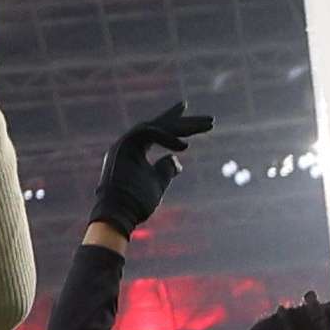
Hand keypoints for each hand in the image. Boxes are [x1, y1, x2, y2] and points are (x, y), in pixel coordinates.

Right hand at [89, 101, 213, 236]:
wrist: (118, 214)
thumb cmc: (136, 203)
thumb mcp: (157, 183)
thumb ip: (166, 170)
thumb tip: (176, 160)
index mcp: (134, 150)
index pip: (156, 131)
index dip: (175, 123)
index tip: (191, 115)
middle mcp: (128, 144)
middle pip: (159, 125)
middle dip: (185, 121)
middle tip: (211, 120)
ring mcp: (124, 144)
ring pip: (157, 126)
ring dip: (184, 126)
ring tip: (209, 126)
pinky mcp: (123, 146)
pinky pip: (149, 133)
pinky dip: (167, 138)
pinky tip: (184, 146)